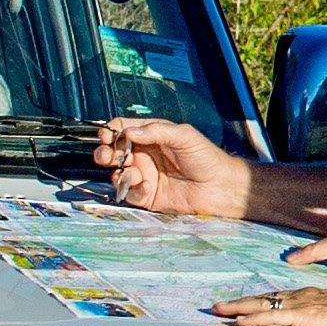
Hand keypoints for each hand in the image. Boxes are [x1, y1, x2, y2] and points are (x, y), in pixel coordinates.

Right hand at [94, 116, 241, 216]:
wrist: (220, 187)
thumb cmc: (206, 157)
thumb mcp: (184, 135)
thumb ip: (156, 131)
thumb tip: (129, 132)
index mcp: (152, 136)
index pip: (123, 129)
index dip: (112, 131)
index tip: (107, 135)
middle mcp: (145, 155)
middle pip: (114, 152)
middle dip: (106, 153)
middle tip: (106, 156)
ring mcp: (145, 176)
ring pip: (118, 173)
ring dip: (118, 172)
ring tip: (131, 172)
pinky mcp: (147, 196)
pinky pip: (130, 193)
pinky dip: (133, 189)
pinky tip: (147, 186)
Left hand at [216, 282, 326, 325]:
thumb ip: (322, 318)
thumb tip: (316, 324)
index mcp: (308, 296)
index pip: (275, 298)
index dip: (255, 301)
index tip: (238, 305)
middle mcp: (300, 296)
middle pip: (263, 298)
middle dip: (239, 302)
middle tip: (217, 305)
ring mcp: (300, 305)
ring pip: (262, 305)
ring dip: (238, 308)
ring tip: (219, 310)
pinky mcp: (302, 316)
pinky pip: (272, 317)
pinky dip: (254, 318)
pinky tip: (240, 321)